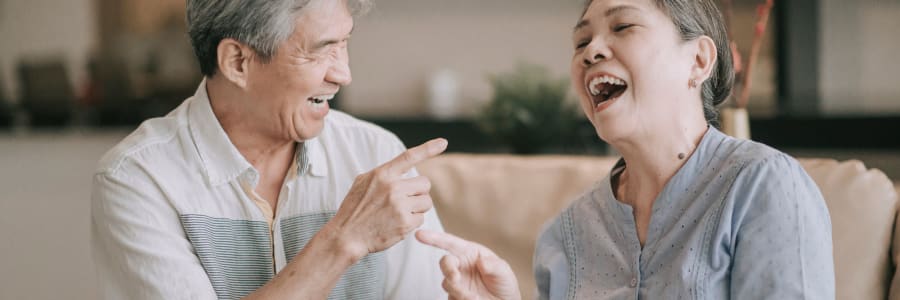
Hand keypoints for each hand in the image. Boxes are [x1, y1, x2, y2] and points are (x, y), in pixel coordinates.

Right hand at [330, 138, 447, 258]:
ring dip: (417, 207)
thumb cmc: (354, 209)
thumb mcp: (363, 183)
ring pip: (426, 201)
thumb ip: (383, 174)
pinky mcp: (405, 223)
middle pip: (425, 183)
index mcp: (382, 174)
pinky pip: (421, 218)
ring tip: (399, 212)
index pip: (409, 156)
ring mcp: (400, 206)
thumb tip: (402, 168)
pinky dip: (412, 222)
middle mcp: (393, 187)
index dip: (428, 148)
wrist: (347, 236)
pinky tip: (397, 224)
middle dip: (418, 192)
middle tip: (405, 200)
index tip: (443, 142)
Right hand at [416, 230, 520, 299]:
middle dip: (449, 270)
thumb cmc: (504, 283)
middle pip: (445, 262)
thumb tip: (481, 261)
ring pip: (447, 283)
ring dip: (459, 290)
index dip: (434, 238)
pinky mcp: (454, 296)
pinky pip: (451, 297)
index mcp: (470, 252)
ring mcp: (457, 281)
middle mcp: (460, 265)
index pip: (450, 242)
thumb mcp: (504, 271)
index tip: (420, 234)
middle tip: (456, 278)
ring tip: (474, 298)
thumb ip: (494, 265)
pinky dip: (460, 299)